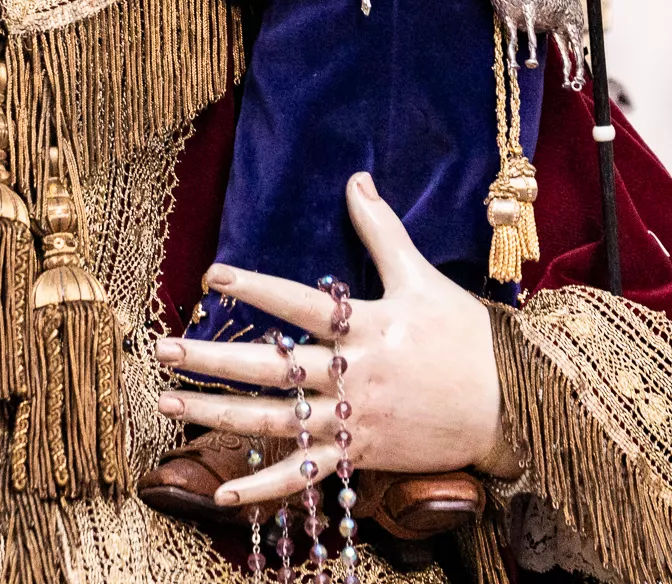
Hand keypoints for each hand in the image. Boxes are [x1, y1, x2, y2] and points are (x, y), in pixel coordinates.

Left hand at [150, 174, 522, 502]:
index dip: (257, 288)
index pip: (302, 304)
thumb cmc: (466, 335)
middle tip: (162, 349)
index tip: (213, 276)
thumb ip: (381, 231)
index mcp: (370, 326)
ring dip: (217, 415)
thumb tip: (355, 179)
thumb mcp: (422, 277)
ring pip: (275, 422)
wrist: (510, 403)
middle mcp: (356, 375)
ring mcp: (356, 420)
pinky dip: (264, 487)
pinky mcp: (360, 455)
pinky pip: (306, 476)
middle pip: (273, 367)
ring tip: (168, 403)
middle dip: (213, 358)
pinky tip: (223, 492)